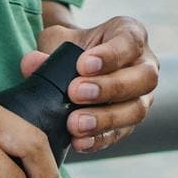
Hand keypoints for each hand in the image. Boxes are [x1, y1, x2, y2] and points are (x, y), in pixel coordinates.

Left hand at [19, 14, 158, 153]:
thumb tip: (32, 64)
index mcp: (130, 35)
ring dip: (106, 119)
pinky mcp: (129, 123)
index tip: (82, 65)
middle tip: (76, 94)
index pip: (130, 42)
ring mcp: (141, 97)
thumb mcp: (58, 41)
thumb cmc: (73, 49)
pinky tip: (79, 142)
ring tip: (75, 123)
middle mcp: (144, 65)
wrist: (75, 69)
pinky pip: (121, 134)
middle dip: (110, 88)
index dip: (110, 55)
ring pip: (137, 110)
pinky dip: (99, 140)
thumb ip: (47, 49)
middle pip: (144, 78)